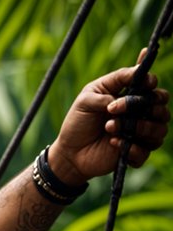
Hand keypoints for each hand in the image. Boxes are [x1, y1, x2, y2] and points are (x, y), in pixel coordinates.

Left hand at [48, 52, 169, 184]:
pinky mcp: (135, 155)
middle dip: (142, 105)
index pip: (153, 87)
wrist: (69, 151)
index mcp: (131, 96)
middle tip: (114, 109)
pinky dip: (132, 148)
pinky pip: (145, 152)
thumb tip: (134, 75)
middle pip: (161, 107)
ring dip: (137, 127)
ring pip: (159, 129)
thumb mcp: (88, 97)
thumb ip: (111, 83)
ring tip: (109, 127)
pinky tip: (114, 143)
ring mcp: (140, 135)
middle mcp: (141, 115)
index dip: (152, 83)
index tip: (146, 82)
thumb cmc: (79, 121)